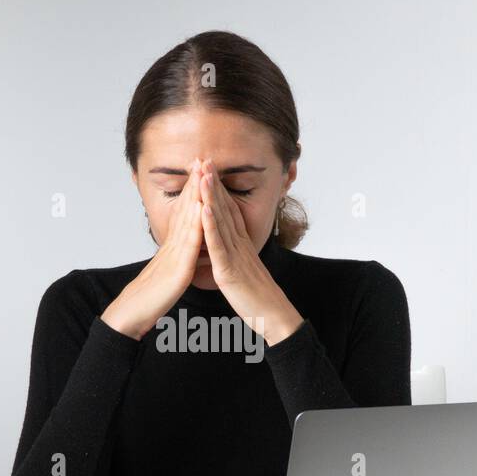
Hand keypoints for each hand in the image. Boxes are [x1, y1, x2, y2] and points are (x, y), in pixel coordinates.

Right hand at [101, 158, 204, 339]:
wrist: (133, 314)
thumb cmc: (151, 296)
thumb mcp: (171, 271)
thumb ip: (179, 257)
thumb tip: (189, 248)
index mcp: (174, 245)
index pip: (186, 212)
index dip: (194, 190)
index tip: (202, 169)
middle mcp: (173, 244)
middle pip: (186, 208)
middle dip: (196, 183)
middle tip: (203, 158)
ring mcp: (174, 254)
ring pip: (187, 219)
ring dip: (196, 195)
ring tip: (203, 173)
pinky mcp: (178, 269)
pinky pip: (188, 244)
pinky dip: (196, 225)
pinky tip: (203, 210)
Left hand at [199, 158, 303, 345]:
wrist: (274, 316)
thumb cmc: (258, 298)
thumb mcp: (244, 270)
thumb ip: (236, 256)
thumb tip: (228, 248)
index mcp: (241, 245)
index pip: (228, 211)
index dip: (218, 189)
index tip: (208, 169)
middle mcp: (239, 244)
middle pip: (225, 209)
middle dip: (213, 184)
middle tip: (204, 159)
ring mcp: (235, 255)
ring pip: (221, 221)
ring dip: (210, 196)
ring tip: (202, 173)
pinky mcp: (230, 270)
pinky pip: (219, 245)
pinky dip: (211, 226)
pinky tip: (204, 209)